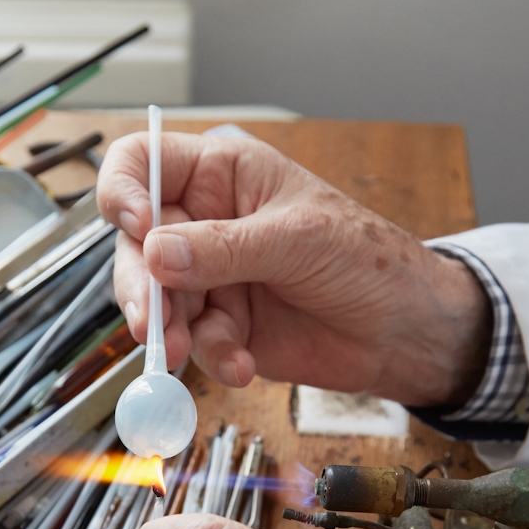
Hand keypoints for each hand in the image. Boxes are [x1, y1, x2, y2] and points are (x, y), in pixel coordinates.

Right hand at [97, 133, 490, 406]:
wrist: (404, 330)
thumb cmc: (367, 258)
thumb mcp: (298, 239)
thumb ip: (224, 247)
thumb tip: (155, 253)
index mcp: (220, 175)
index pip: (141, 164)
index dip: (124, 191)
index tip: (138, 227)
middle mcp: (205, 223)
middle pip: (135, 245)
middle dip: (139, 285)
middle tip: (150, 322)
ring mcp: (210, 278)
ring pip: (156, 301)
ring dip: (168, 330)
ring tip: (184, 350)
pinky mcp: (222, 327)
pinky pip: (194, 343)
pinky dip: (211, 357)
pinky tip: (241, 364)